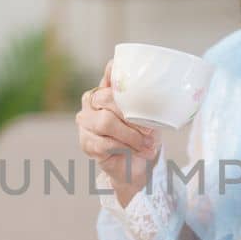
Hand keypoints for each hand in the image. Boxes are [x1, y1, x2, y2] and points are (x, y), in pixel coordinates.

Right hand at [76, 59, 159, 206]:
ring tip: (146, 145)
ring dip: (130, 135)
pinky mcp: (86, 143)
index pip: (110, 75)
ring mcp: (85, 122)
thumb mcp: (148, 115)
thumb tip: (155, 90)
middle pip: (105, 99)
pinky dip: (125, 148)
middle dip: (130, 116)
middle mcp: (91, 102)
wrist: (136, 164)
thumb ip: (144, 100)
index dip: (118, 77)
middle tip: (148, 130)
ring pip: (106, 122)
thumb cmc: (141, 134)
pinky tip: (136, 152)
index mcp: (106, 88)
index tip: (129, 79)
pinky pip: (105, 143)